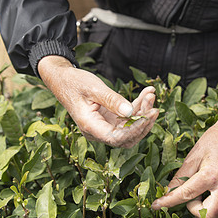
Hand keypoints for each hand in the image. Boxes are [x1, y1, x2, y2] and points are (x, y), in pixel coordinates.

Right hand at [38, 55, 158, 147]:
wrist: (63, 79)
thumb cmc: (74, 83)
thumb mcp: (93, 88)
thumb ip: (112, 100)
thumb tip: (131, 111)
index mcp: (90, 126)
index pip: (117, 138)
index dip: (135, 130)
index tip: (149, 115)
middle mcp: (98, 130)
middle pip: (127, 136)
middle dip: (143, 121)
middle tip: (154, 106)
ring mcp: (105, 126)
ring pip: (130, 126)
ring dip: (143, 112)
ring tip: (150, 94)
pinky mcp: (110, 119)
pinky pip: (128, 116)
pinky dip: (138, 106)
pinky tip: (147, 93)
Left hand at [151, 108, 217, 217]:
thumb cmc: (213, 142)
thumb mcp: (193, 156)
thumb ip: (180, 177)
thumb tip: (167, 192)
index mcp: (211, 176)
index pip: (186, 195)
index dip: (169, 202)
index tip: (156, 206)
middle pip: (206, 216)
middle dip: (194, 209)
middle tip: (192, 194)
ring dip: (206, 212)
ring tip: (203, 195)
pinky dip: (217, 213)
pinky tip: (212, 199)